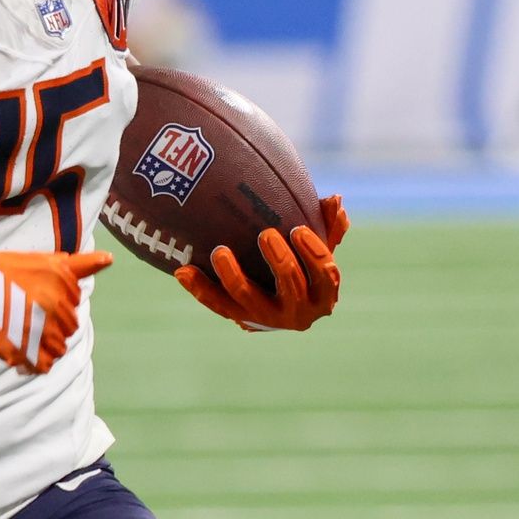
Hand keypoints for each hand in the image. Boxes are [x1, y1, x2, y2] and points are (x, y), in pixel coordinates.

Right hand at [0, 250, 110, 372]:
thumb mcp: (30, 259)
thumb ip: (69, 265)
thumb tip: (108, 260)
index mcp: (60, 277)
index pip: (78, 287)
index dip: (66, 289)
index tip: (85, 272)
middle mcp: (60, 303)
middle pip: (71, 319)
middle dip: (53, 319)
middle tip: (23, 313)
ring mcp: (48, 329)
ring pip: (61, 343)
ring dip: (45, 341)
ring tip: (20, 332)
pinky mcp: (33, 352)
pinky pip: (47, 362)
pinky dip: (35, 360)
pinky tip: (19, 350)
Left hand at [174, 195, 347, 331]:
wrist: (279, 302)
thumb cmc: (304, 264)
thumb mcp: (318, 247)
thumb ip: (330, 225)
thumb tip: (336, 199)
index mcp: (323, 296)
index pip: (325, 274)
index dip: (313, 253)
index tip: (297, 229)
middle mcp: (298, 313)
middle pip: (290, 287)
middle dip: (280, 261)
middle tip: (265, 234)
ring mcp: (265, 318)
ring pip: (247, 300)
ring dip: (233, 276)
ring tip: (220, 251)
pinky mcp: (238, 318)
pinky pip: (217, 305)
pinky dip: (200, 289)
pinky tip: (183, 270)